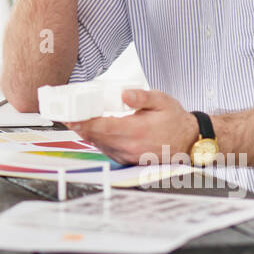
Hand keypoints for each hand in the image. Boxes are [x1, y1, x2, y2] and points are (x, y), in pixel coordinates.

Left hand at [63, 88, 196, 164]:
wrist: (189, 141)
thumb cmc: (174, 120)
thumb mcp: (161, 100)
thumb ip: (141, 97)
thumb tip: (124, 94)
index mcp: (137, 130)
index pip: (102, 127)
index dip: (83, 122)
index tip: (69, 116)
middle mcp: (130, 146)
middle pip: (96, 137)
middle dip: (79, 127)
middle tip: (64, 116)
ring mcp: (129, 155)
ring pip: (100, 145)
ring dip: (86, 134)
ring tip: (74, 121)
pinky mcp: (129, 160)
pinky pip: (107, 150)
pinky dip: (97, 141)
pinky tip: (91, 131)